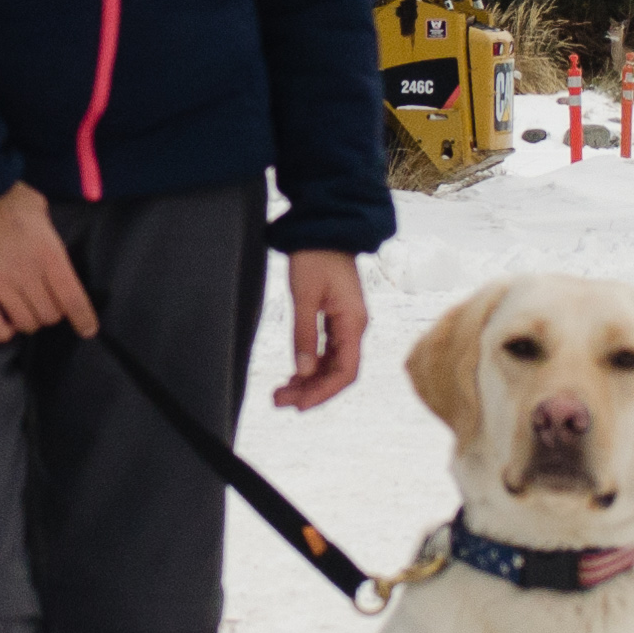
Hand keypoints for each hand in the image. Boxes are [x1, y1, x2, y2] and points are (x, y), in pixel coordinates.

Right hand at [0, 183, 94, 343]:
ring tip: (24, 310)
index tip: (87, 329)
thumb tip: (51, 252)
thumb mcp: (39, 208)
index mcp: (49, 253)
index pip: (73, 299)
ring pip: (25, 323)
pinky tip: (5, 323)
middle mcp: (27, 273)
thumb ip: (49, 234)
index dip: (83, 319)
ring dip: (29, 320)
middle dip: (51, 312)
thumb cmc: (4, 193)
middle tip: (45, 302)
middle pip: (50, 315)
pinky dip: (2, 331)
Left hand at [268, 249, 368, 411]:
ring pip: (332, 365)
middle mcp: (355, 327)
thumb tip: (304, 372)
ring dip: (309, 381)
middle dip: (311, 391)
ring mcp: (347, 324)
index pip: (345, 372)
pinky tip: (294, 375)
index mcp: (353, 323)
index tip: (299, 405)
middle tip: (279, 401)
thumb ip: (305, 335)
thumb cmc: (315, 256)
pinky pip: (328, 352)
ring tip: (280, 393)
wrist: (325, 228)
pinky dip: (311, 366)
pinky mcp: (337, 319)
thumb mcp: (305, 296)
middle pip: (338, 373)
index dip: (323, 393)